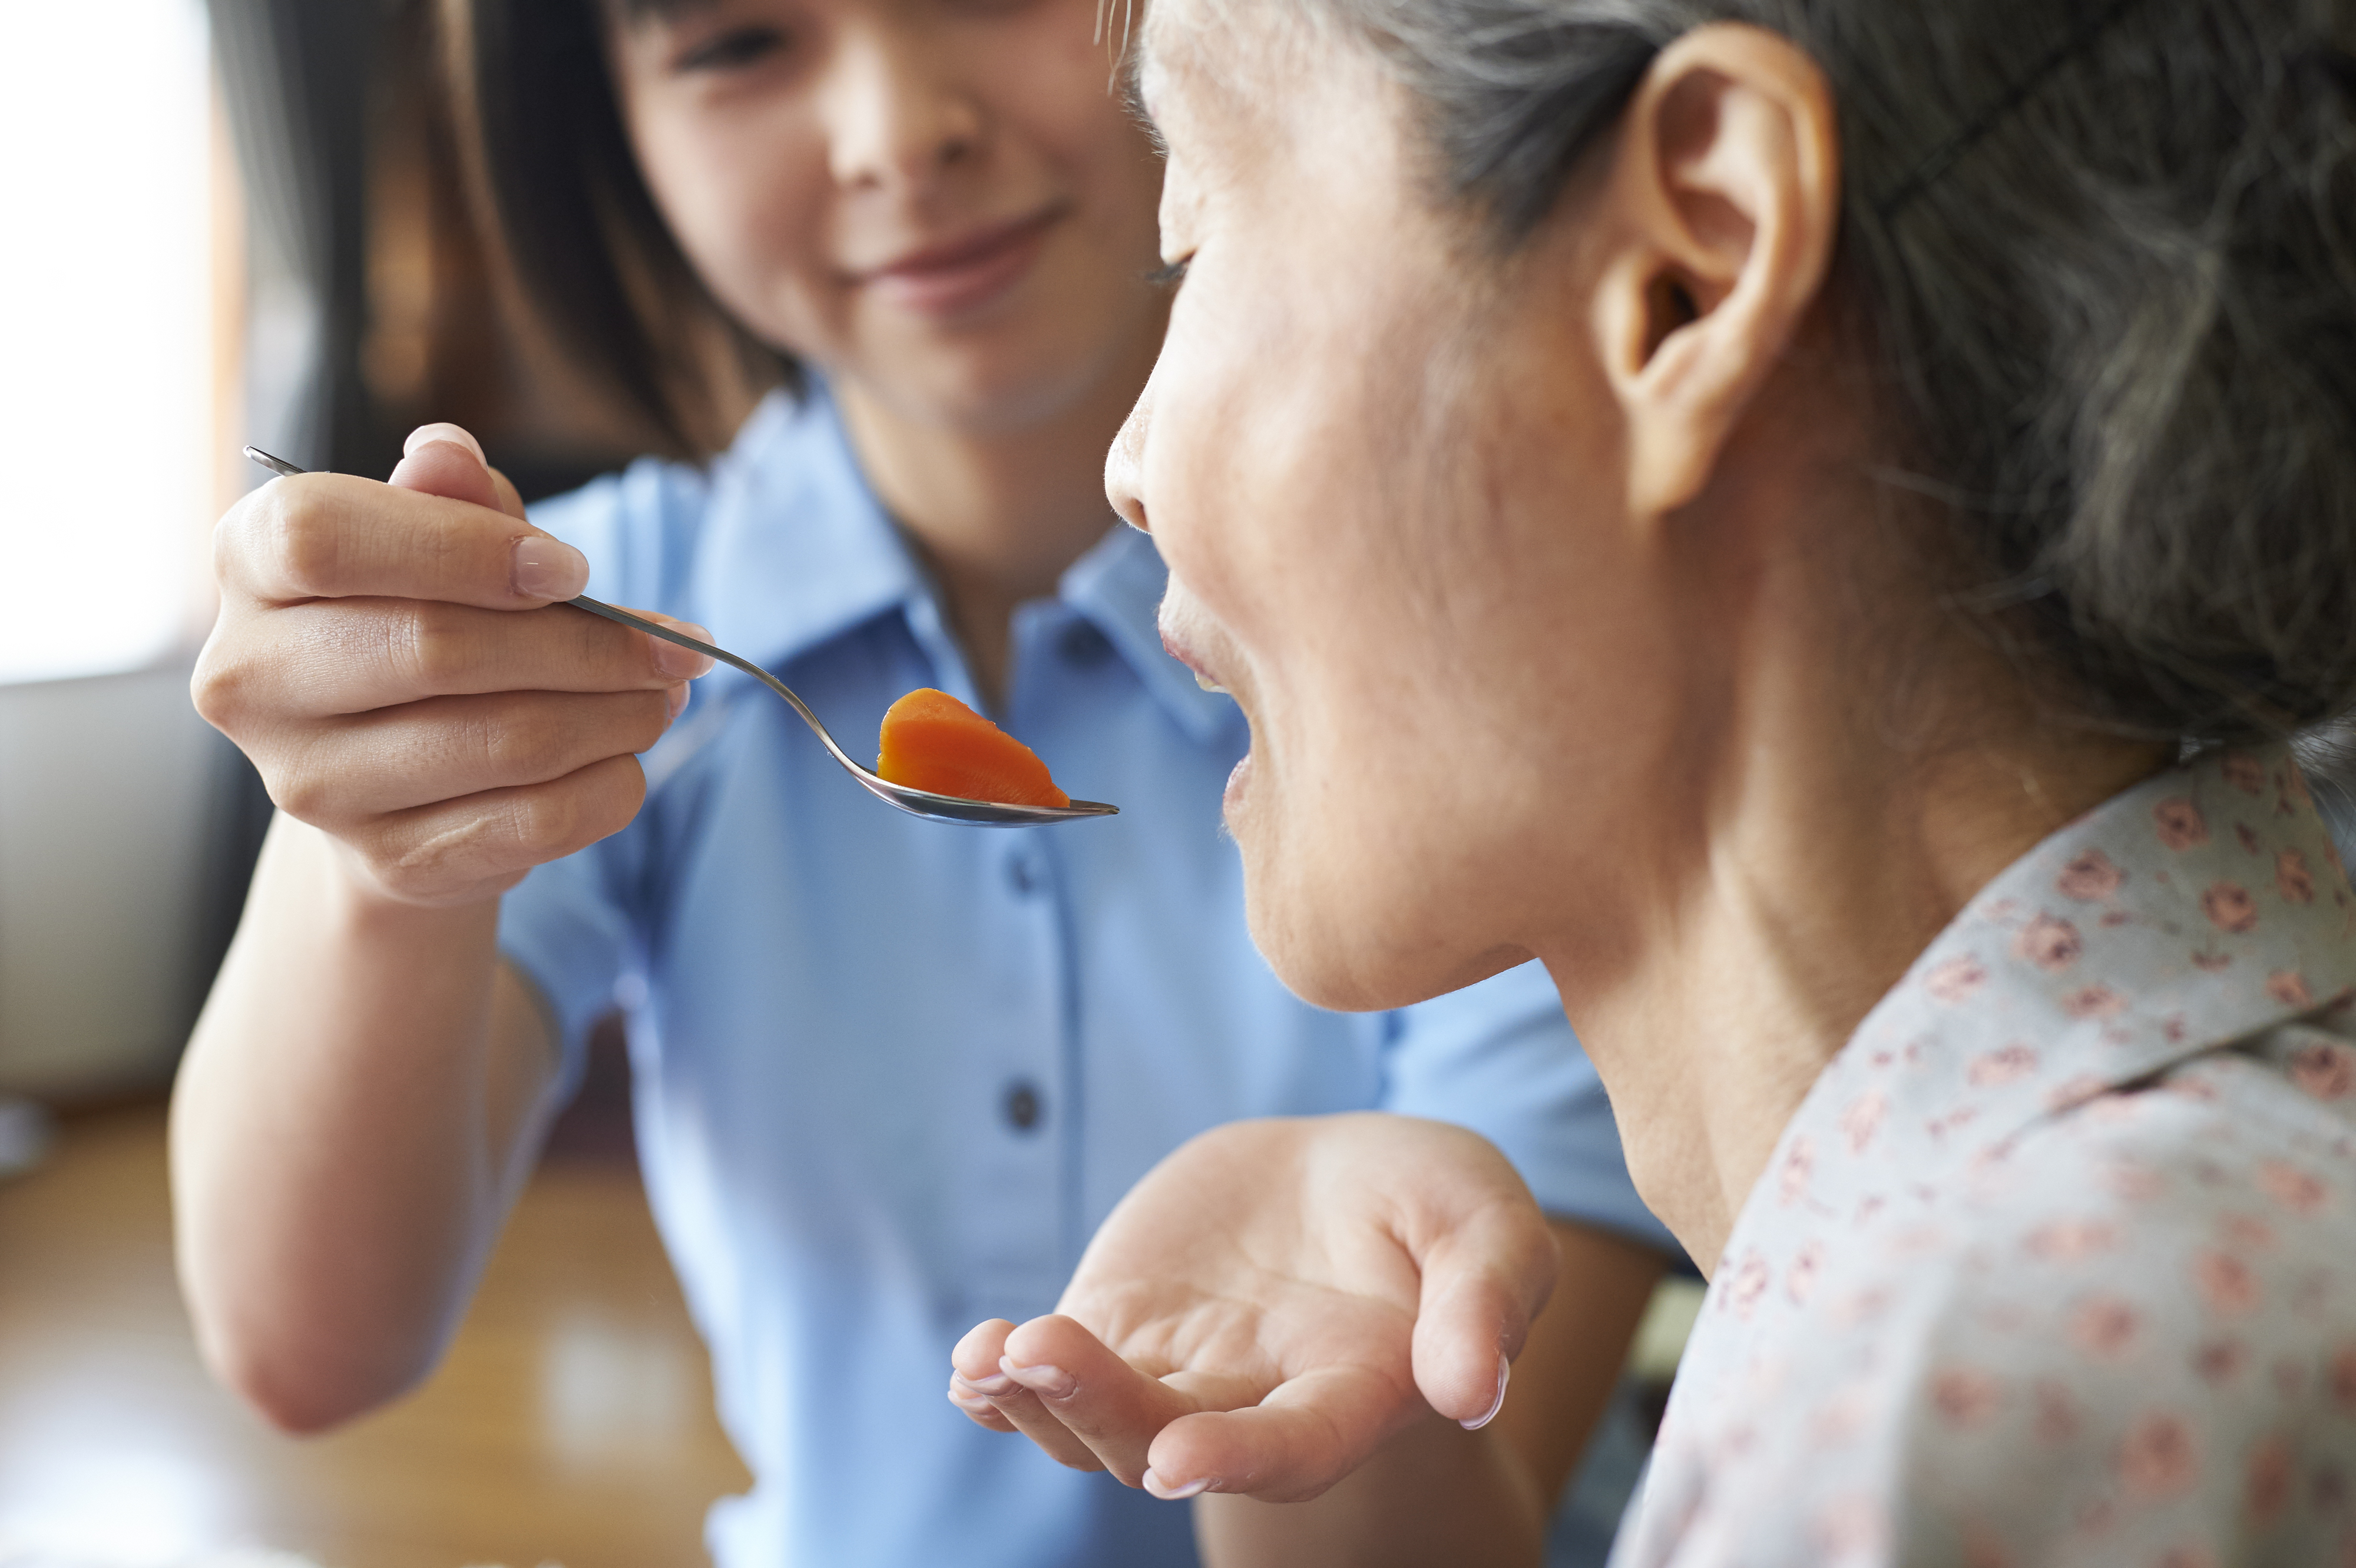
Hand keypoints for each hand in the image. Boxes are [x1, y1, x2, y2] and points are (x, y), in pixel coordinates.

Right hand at [193, 423, 712, 907]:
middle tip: (676, 645)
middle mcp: (251, 678)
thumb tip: (447, 454)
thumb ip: (449, 499)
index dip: (463, 546)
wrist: (390, 786)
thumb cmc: (418, 625)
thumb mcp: (432, 543)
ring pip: (502, 741)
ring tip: (668, 691)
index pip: (325, 535)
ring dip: (616, 714)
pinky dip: (608, 786)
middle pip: (436, 649)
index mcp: (248, 564)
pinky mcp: (386, 860)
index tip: (572, 569)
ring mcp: (310, 784)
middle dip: (587, 644)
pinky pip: (531, 823)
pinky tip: (632, 757)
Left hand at [948, 1114, 1559, 1502]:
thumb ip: (1485, 1298)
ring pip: (1098, 1421)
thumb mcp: (1488, 1222)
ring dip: (1039, 1400)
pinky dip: (1007, 1379)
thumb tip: (1470, 1390)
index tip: (1173, 1460)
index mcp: (1358, 1389)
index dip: (1240, 1459)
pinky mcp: (1124, 1327)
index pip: (1299, 1446)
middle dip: (1102, 1412)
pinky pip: (1056, 1371)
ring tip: (991, 1357)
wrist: (1353, 1178)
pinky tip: (974, 1363)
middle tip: (1041, 1356)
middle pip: (1172, 1438)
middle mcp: (1259, 1403)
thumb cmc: (1437, 1203)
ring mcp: (1180, 1371)